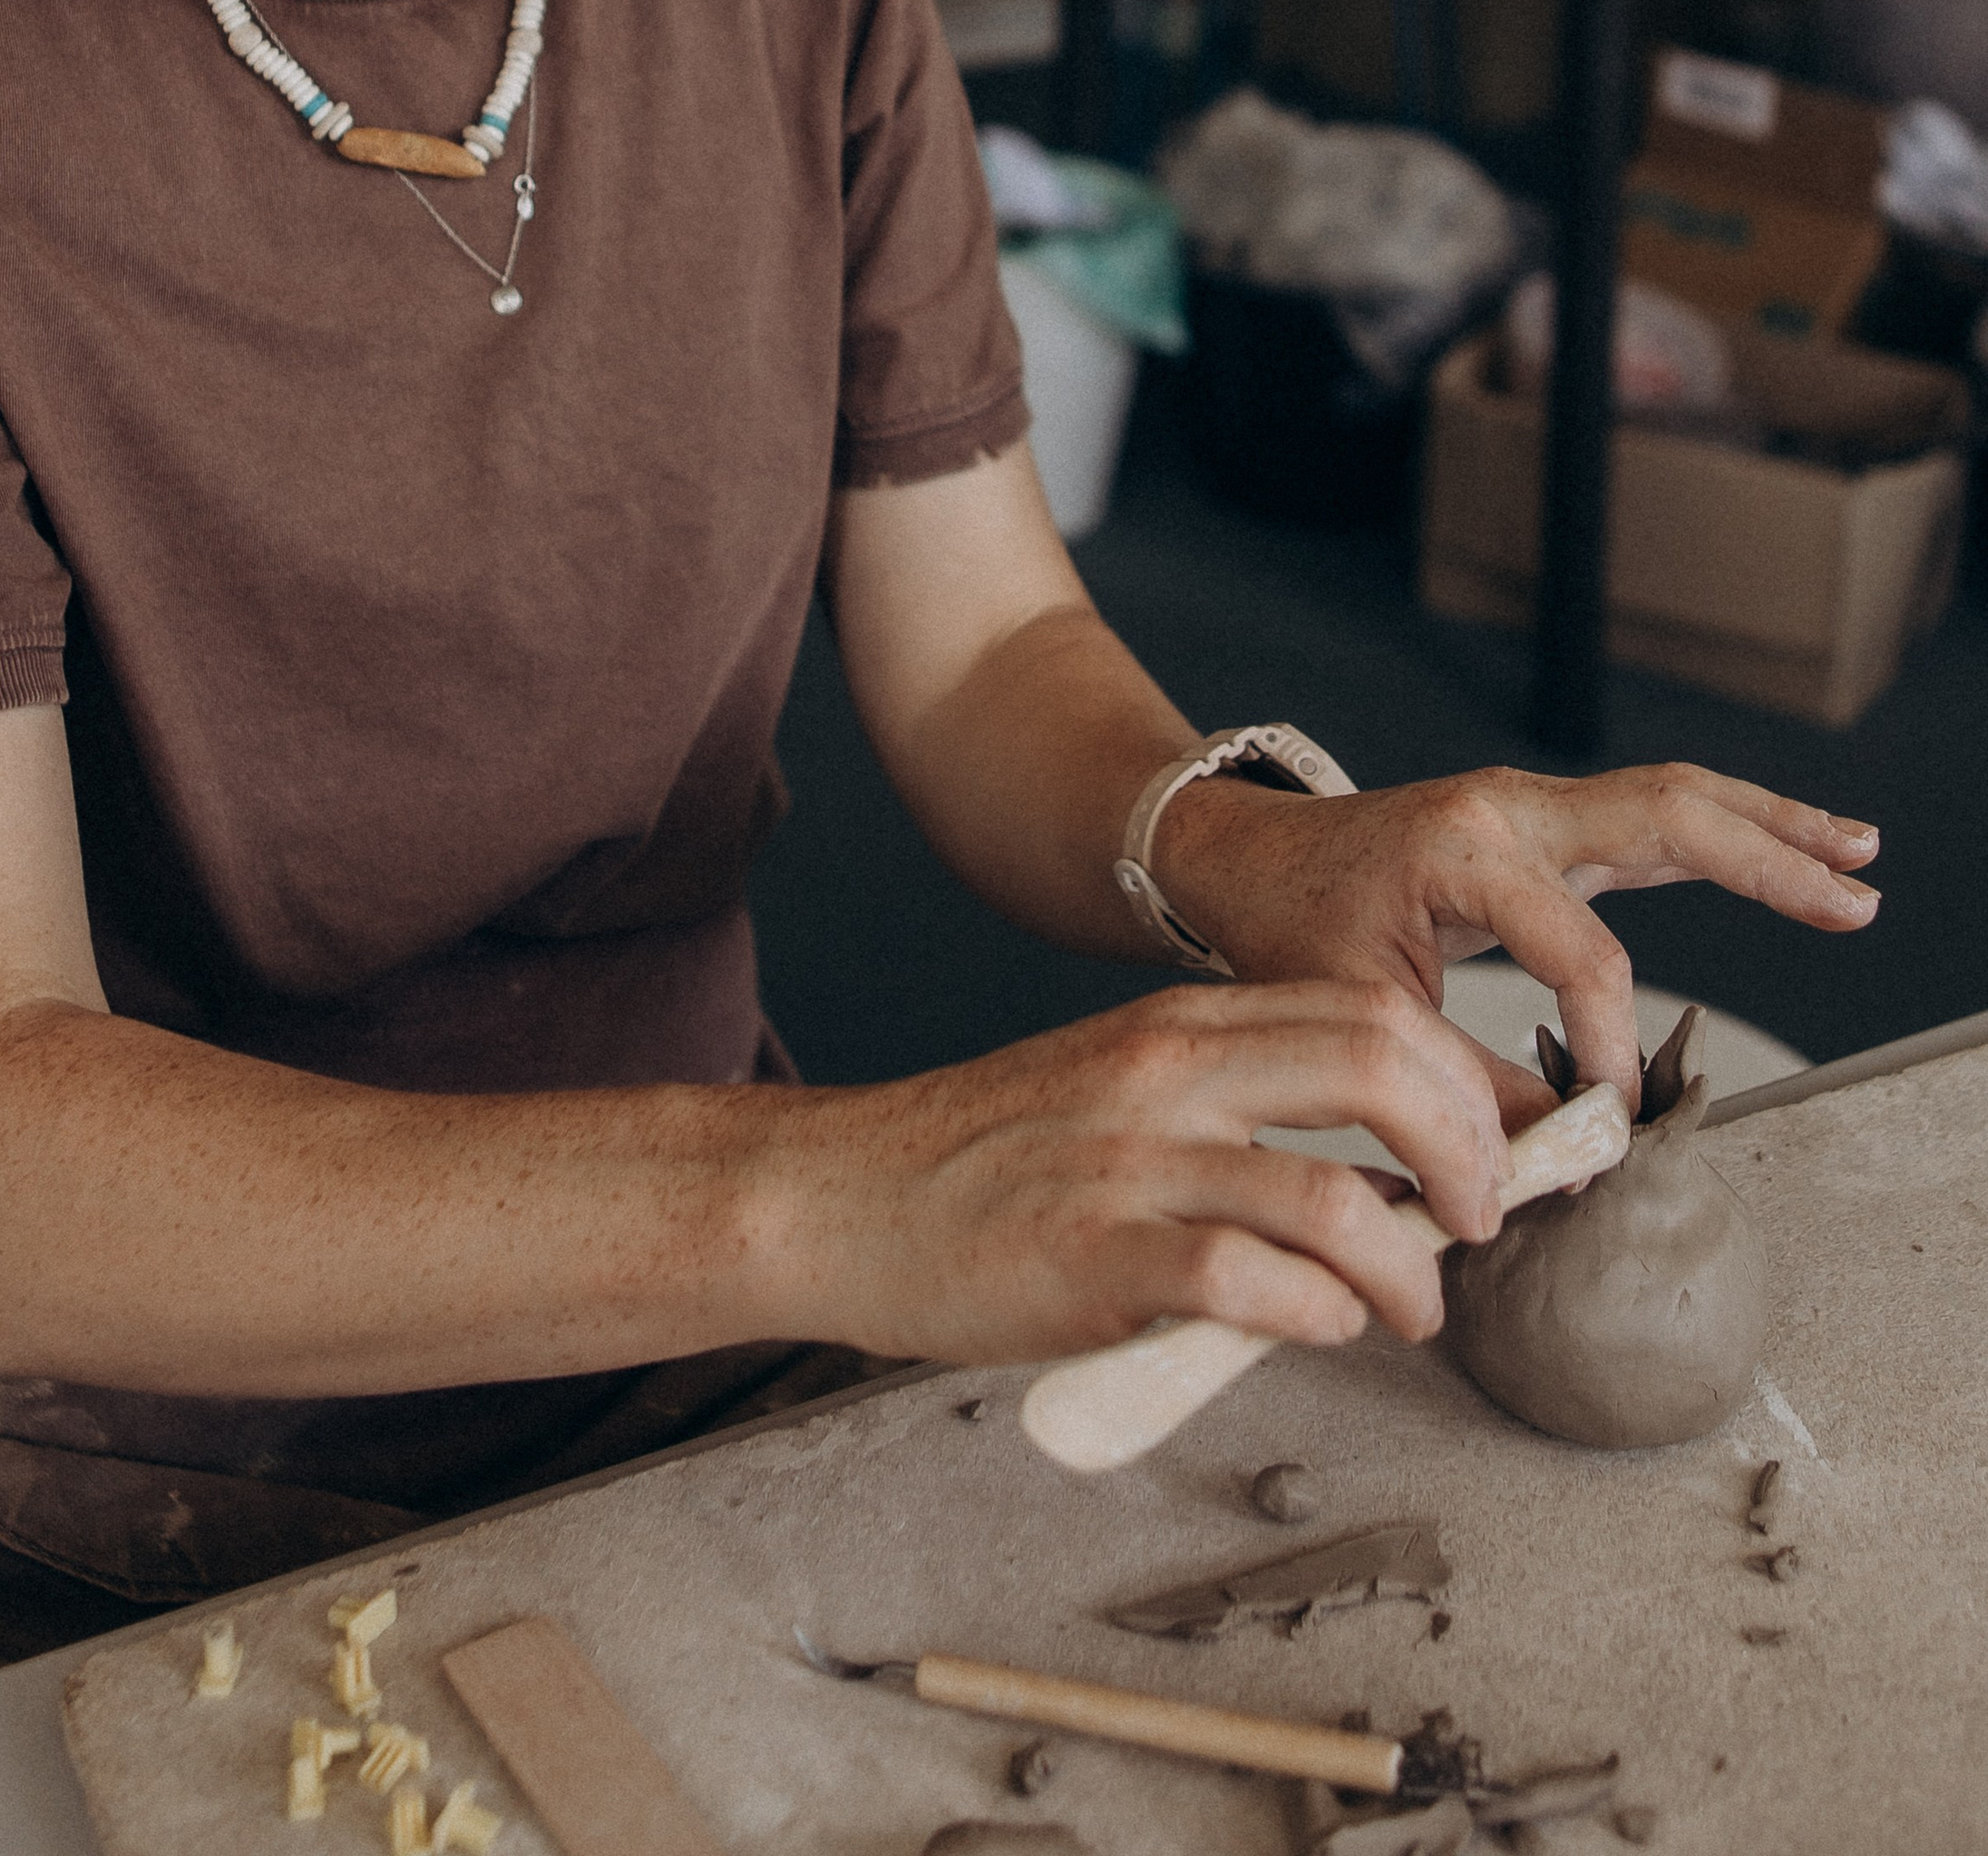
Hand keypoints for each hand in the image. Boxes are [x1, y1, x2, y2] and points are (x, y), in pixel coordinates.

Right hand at [794, 980, 1510, 1368]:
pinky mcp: (1096, 1260)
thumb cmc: (984, 1162)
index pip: (1373, 1013)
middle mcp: (1167, 1074)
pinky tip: (1314, 1327)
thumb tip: (1379, 1185)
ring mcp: (1133, 1165)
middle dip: (1469, 1154)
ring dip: (1408, 1271)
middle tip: (1477, 1221)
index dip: (1466, 1080)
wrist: (841, 1196)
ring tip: (1409, 1307)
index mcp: (1179, 1026)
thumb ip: (1234, 1113)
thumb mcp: (1119, 1090)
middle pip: (1381, 1068)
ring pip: (1336, 1198)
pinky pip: (1250, 1283)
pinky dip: (1315, 1315)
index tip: (1498, 1147)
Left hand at [1156, 762, 1880, 1120]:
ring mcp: (1530, 804)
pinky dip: (1724, 827)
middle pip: (1663, 815)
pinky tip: (1787, 842)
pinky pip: (1650, 813)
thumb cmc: (1286, 926)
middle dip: (1764, 859)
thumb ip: (1461, 1087)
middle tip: (1851, 895)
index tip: (1609, 1116)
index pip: (1578, 946)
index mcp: (1462, 844)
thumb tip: (1559, 1158)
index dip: (1607, 1036)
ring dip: (1767, 826)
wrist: (1238, 856)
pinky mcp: (1540, 821)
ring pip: (1671, 799)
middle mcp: (1509, 806)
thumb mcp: (1358, 1014)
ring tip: (1856, 852)